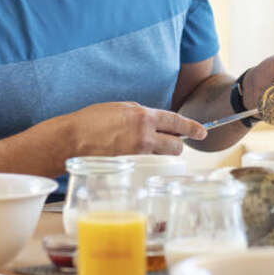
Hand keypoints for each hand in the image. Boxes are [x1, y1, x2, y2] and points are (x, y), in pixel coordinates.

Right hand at [61, 101, 206, 156]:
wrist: (71, 138)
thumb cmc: (91, 120)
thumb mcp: (120, 108)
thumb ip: (140, 115)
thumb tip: (152, 122)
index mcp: (143, 116)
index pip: (176, 122)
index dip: (192, 128)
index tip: (202, 132)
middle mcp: (144, 134)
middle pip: (176, 145)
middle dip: (178, 145)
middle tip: (172, 143)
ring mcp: (138, 152)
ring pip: (163, 156)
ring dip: (163, 153)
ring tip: (150, 149)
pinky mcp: (130, 165)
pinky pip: (148, 162)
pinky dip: (147, 159)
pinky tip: (136, 156)